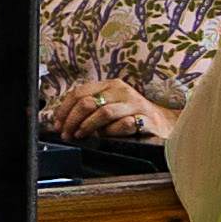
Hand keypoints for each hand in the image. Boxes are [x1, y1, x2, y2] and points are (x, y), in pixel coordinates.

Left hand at [45, 77, 176, 143]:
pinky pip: (124, 125)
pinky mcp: (146, 119)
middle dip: (72, 120)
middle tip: (67, 134)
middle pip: (88, 102)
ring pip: (104, 112)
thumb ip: (88, 109)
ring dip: (88, 126)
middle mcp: (121, 91)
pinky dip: (112, 132)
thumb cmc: (129, 115)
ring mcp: (135, 104)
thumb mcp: (108, 106)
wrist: (163, 123)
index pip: (79, 92)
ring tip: (81, 135)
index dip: (64, 109)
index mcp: (109, 85)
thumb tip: (62, 122)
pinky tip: (107, 136)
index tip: (57, 124)